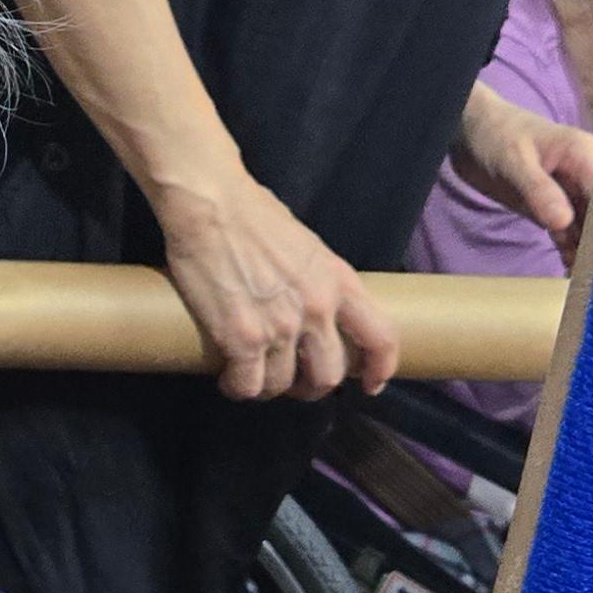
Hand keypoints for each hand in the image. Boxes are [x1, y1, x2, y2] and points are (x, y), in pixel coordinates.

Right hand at [153, 170, 399, 396]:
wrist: (211, 205)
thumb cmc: (252, 214)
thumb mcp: (308, 247)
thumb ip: (319, 282)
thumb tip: (314, 311)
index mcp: (339, 282)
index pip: (381, 338)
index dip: (380, 369)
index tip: (370, 383)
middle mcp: (317, 309)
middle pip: (329, 375)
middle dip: (312, 386)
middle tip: (294, 382)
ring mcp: (281, 327)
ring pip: (283, 385)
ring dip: (269, 387)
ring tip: (252, 374)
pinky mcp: (242, 339)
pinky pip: (248, 385)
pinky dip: (238, 387)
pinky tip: (229, 378)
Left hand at [453, 81, 592, 253]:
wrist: (468, 131)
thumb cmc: (494, 134)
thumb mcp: (513, 162)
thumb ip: (538, 190)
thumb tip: (564, 222)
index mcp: (585, 156)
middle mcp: (586, 175)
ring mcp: (571, 193)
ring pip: (588, 229)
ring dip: (589, 255)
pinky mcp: (554, 207)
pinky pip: (569, 234)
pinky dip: (570, 253)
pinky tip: (572, 276)